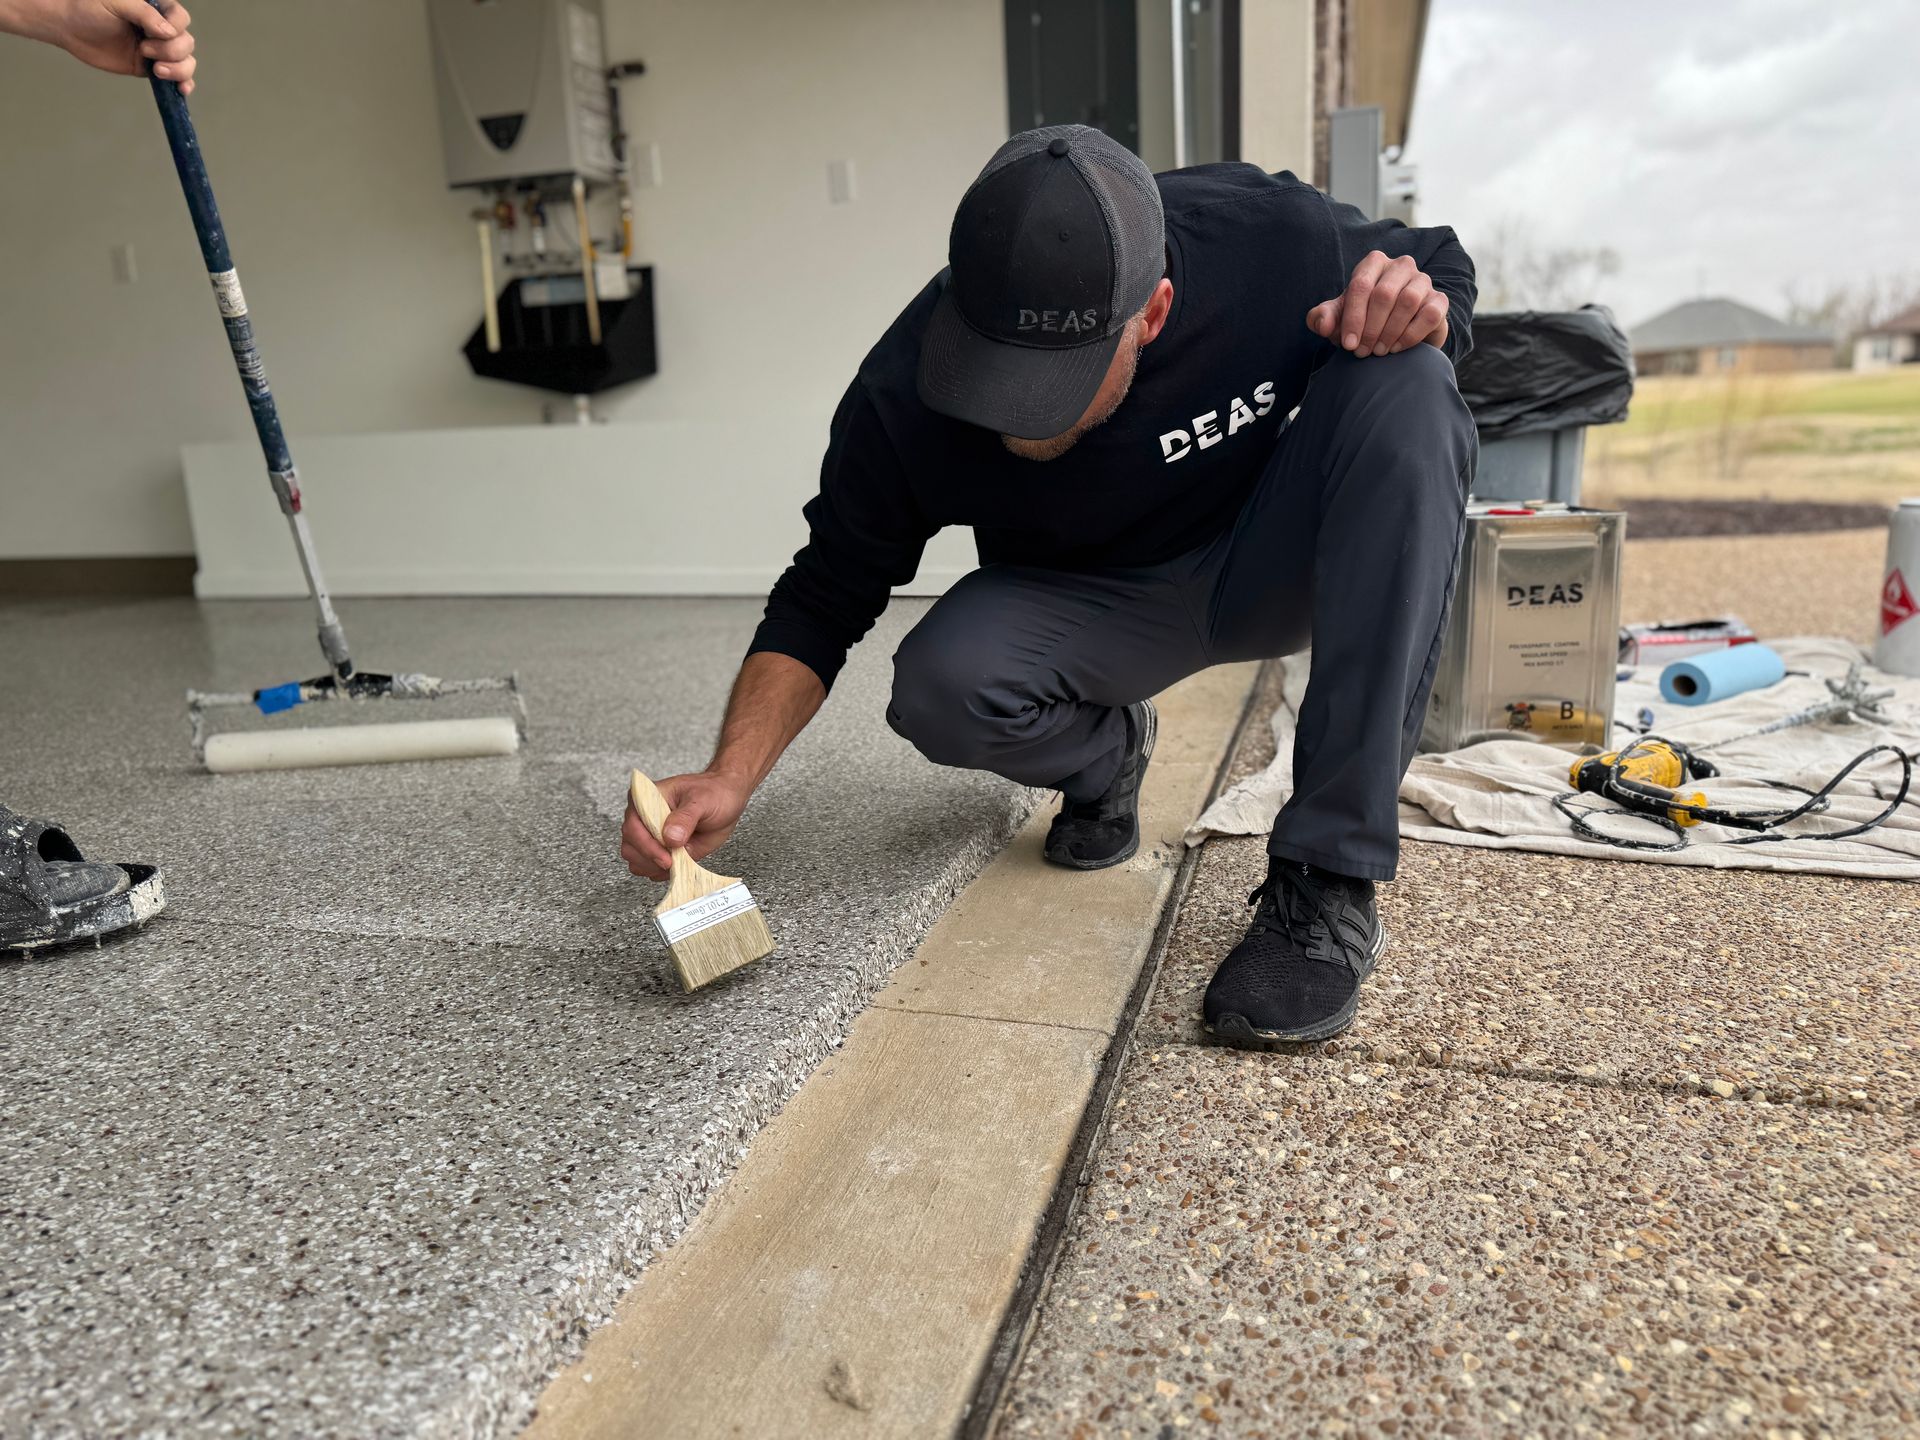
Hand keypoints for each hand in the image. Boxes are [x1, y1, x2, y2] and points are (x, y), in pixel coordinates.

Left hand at [40, 0, 196, 92]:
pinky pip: (177, 77)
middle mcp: (160, 28)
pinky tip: (182, 90)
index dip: (176, 28)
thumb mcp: (115, 2)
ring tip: (156, 70)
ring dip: (178, 69)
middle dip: (171, 51)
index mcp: (155, 8)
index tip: (156, 33)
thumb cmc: (87, 8)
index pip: (181, 18)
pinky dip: (184, 84)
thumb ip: (143, 13)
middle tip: (144, 49)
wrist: (68, 27)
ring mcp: (157, 50)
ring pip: (186, 61)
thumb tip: (169, 32)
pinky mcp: (150, 67)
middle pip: (186, 42)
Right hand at [620, 771, 751, 881]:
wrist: (726, 799)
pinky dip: (664, 873)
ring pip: (637, 862)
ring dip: (656, 867)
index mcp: (646, 800)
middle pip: (630, 848)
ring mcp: (650, 837)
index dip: (647, 846)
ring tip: (679, 860)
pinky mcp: (661, 852)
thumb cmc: (712, 793)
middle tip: (674, 861)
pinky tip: (680, 863)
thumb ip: (685, 818)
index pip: (633, 827)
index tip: (666, 858)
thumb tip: (670, 837)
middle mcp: (643, 819)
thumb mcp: (702, 801)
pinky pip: (652, 870)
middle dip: (651, 860)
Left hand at [1306, 250, 1448, 356]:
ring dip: (1390, 332)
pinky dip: (1410, 335)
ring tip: (1379, 351)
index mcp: (1373, 263)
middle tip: (1362, 351)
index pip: (1360, 286)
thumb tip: (1323, 324)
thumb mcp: (1337, 320)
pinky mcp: (1439, 299)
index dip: (1353, 318)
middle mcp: (1400, 266)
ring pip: (1408, 301)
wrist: (1394, 334)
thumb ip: (1322, 319)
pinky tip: (1397, 347)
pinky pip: (1429, 314)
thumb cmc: (1362, 321)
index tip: (1348, 345)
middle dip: (1370, 328)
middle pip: (1384, 294)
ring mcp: (1422, 280)